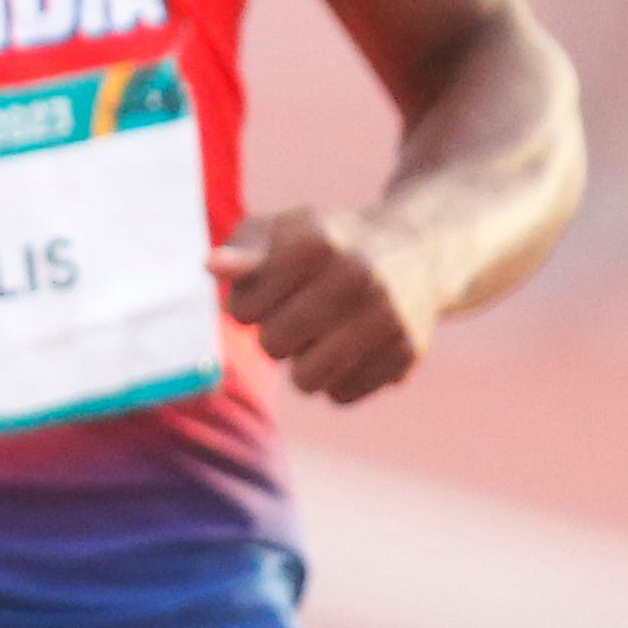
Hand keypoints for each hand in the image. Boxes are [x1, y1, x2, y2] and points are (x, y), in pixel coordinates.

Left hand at [211, 206, 438, 402]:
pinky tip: (354, 346)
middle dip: (275, 336)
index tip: (271, 290)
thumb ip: (243, 251)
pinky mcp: (406, 352)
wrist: (416, 252)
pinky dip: (338, 378)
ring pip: (306, 381)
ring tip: (322, 334)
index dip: (247, 306)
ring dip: (303, 364)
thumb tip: (211, 266)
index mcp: (315, 243)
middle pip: (273, 346)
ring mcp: (386, 316)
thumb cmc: (328, 245)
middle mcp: (356, 277)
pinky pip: (342, 395)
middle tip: (300, 313)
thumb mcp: (283, 232)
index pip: (242, 310)